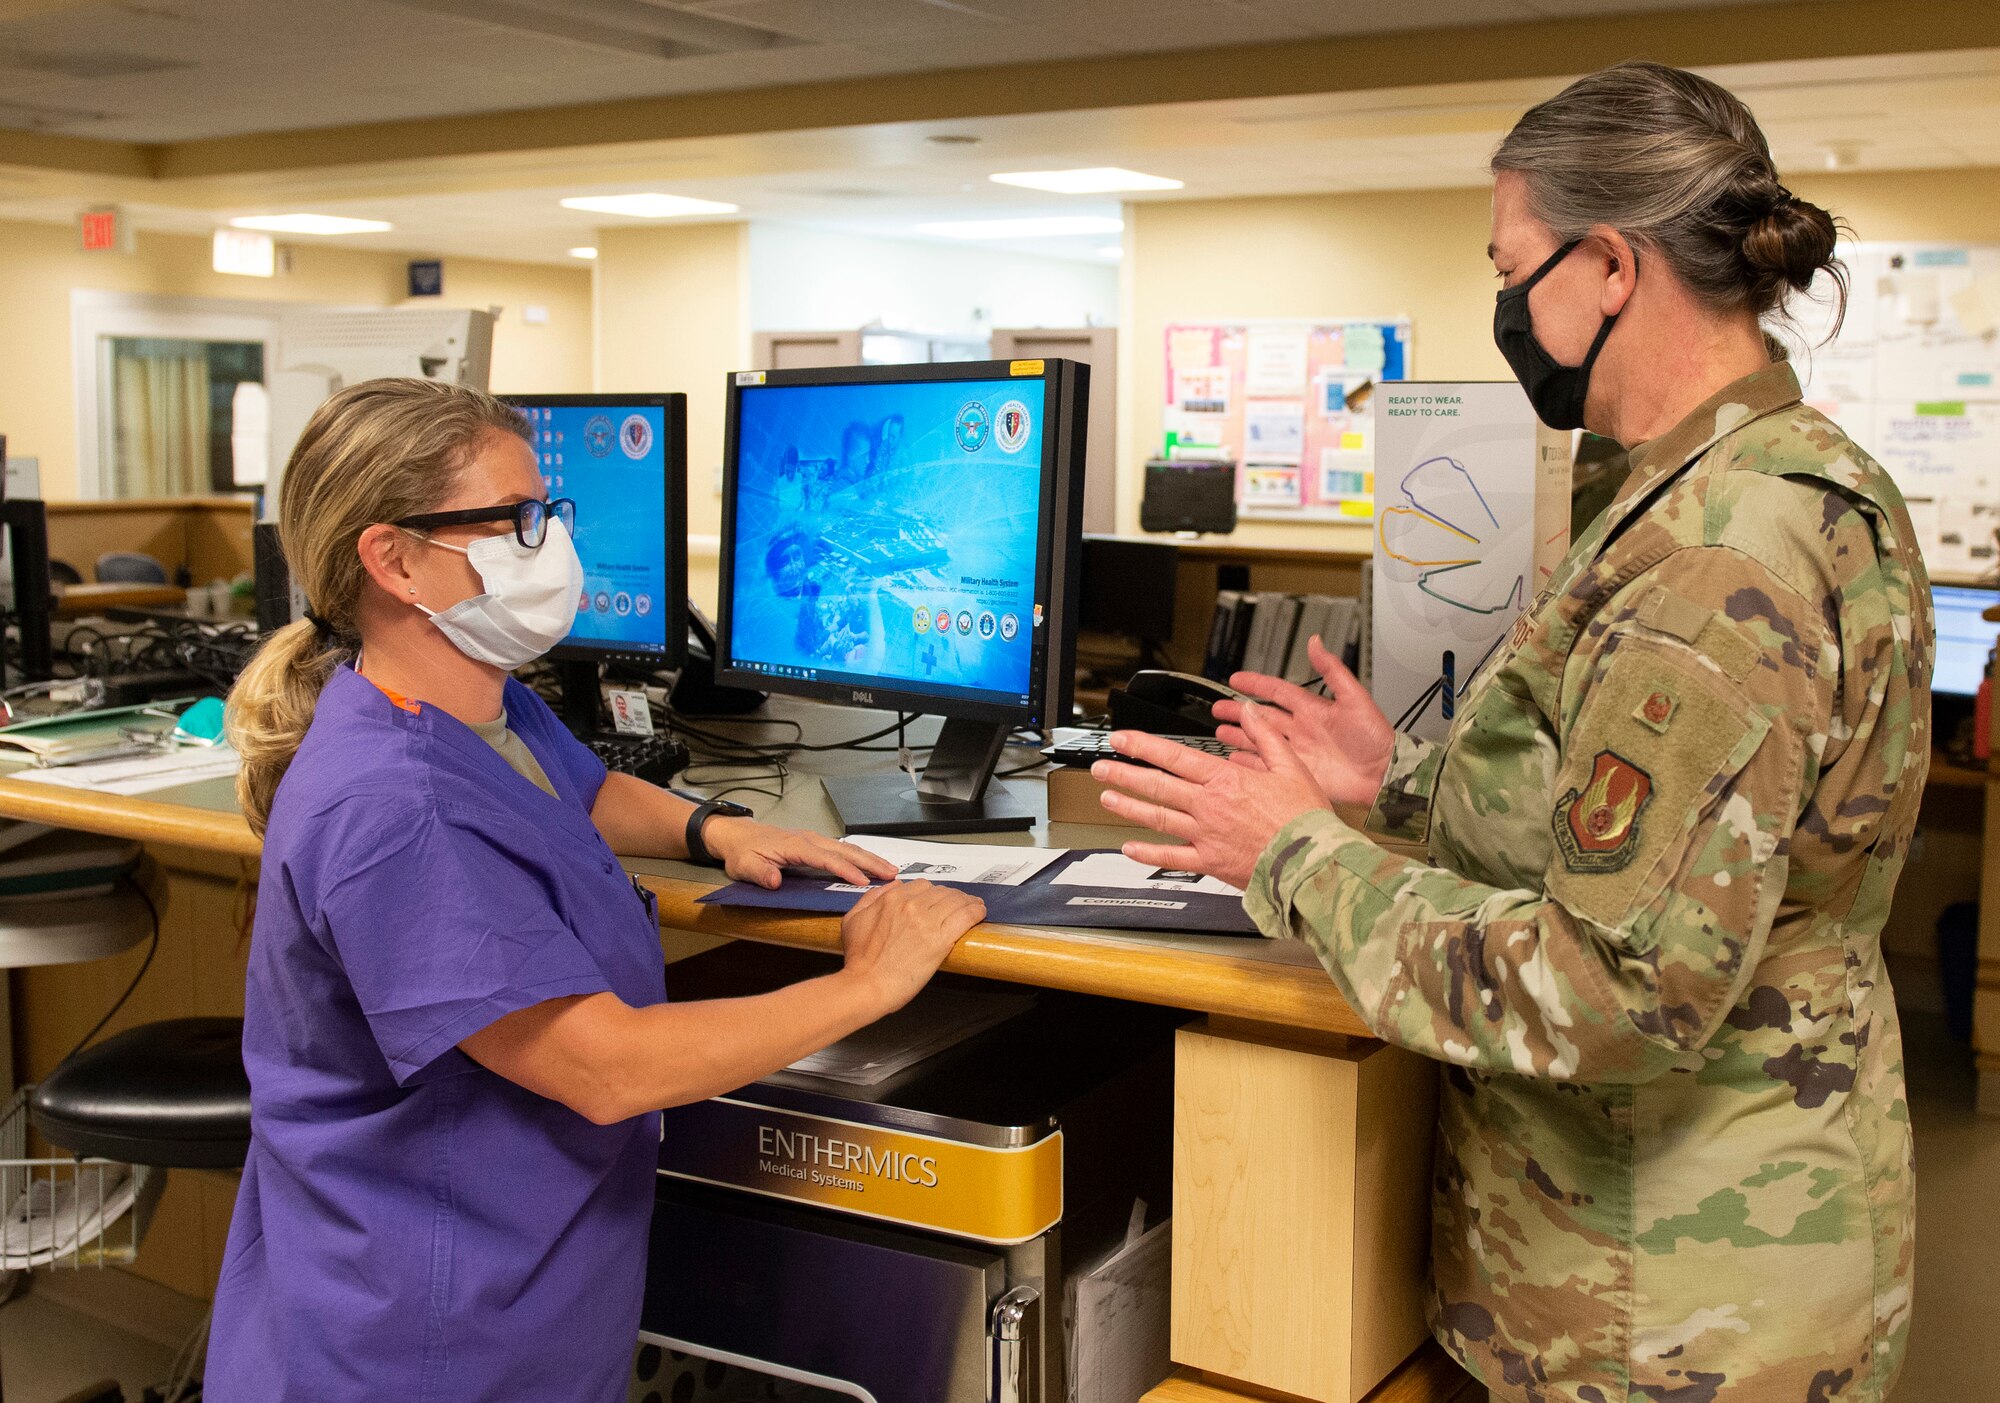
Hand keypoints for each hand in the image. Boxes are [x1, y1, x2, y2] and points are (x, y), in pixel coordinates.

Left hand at [702, 819, 898, 890]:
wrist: (738, 836)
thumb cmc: (743, 852)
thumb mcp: (744, 866)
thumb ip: (759, 873)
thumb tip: (775, 881)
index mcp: (795, 845)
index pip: (825, 859)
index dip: (845, 870)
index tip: (862, 881)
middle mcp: (809, 840)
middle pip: (845, 850)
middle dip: (869, 861)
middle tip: (891, 874)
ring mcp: (813, 841)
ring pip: (847, 849)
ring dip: (869, 858)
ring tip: (890, 870)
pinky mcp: (815, 845)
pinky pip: (842, 851)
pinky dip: (859, 857)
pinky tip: (871, 865)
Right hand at [838, 880, 985, 1012]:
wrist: (866, 985)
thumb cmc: (859, 960)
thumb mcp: (853, 919)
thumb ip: (872, 898)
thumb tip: (893, 887)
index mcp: (891, 899)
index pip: (921, 886)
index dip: (933, 892)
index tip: (939, 899)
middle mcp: (910, 906)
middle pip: (941, 891)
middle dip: (951, 896)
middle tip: (959, 903)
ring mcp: (926, 922)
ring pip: (956, 901)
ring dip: (967, 901)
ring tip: (974, 905)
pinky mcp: (940, 940)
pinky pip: (965, 917)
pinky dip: (975, 911)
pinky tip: (980, 911)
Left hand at [1094, 702, 1326, 889]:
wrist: (1312, 861)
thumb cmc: (1306, 819)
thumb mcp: (1292, 766)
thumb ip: (1265, 736)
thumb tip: (1248, 711)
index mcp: (1226, 779)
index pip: (1175, 757)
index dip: (1143, 746)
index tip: (1121, 739)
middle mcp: (1209, 805)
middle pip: (1157, 785)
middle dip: (1124, 773)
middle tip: (1101, 767)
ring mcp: (1205, 835)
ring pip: (1158, 817)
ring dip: (1129, 806)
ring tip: (1107, 797)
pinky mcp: (1209, 863)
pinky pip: (1171, 857)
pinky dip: (1148, 853)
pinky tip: (1129, 847)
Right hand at [1212, 635, 1394, 806]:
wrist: (1383, 774)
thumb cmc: (1376, 737)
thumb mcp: (1355, 698)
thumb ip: (1333, 670)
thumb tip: (1317, 643)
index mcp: (1312, 708)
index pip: (1276, 691)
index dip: (1256, 684)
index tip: (1236, 679)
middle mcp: (1301, 728)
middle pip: (1262, 716)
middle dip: (1239, 711)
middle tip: (1218, 708)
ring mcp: (1298, 751)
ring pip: (1260, 740)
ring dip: (1240, 736)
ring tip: (1221, 732)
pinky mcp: (1298, 772)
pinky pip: (1268, 765)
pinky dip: (1250, 763)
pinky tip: (1237, 760)